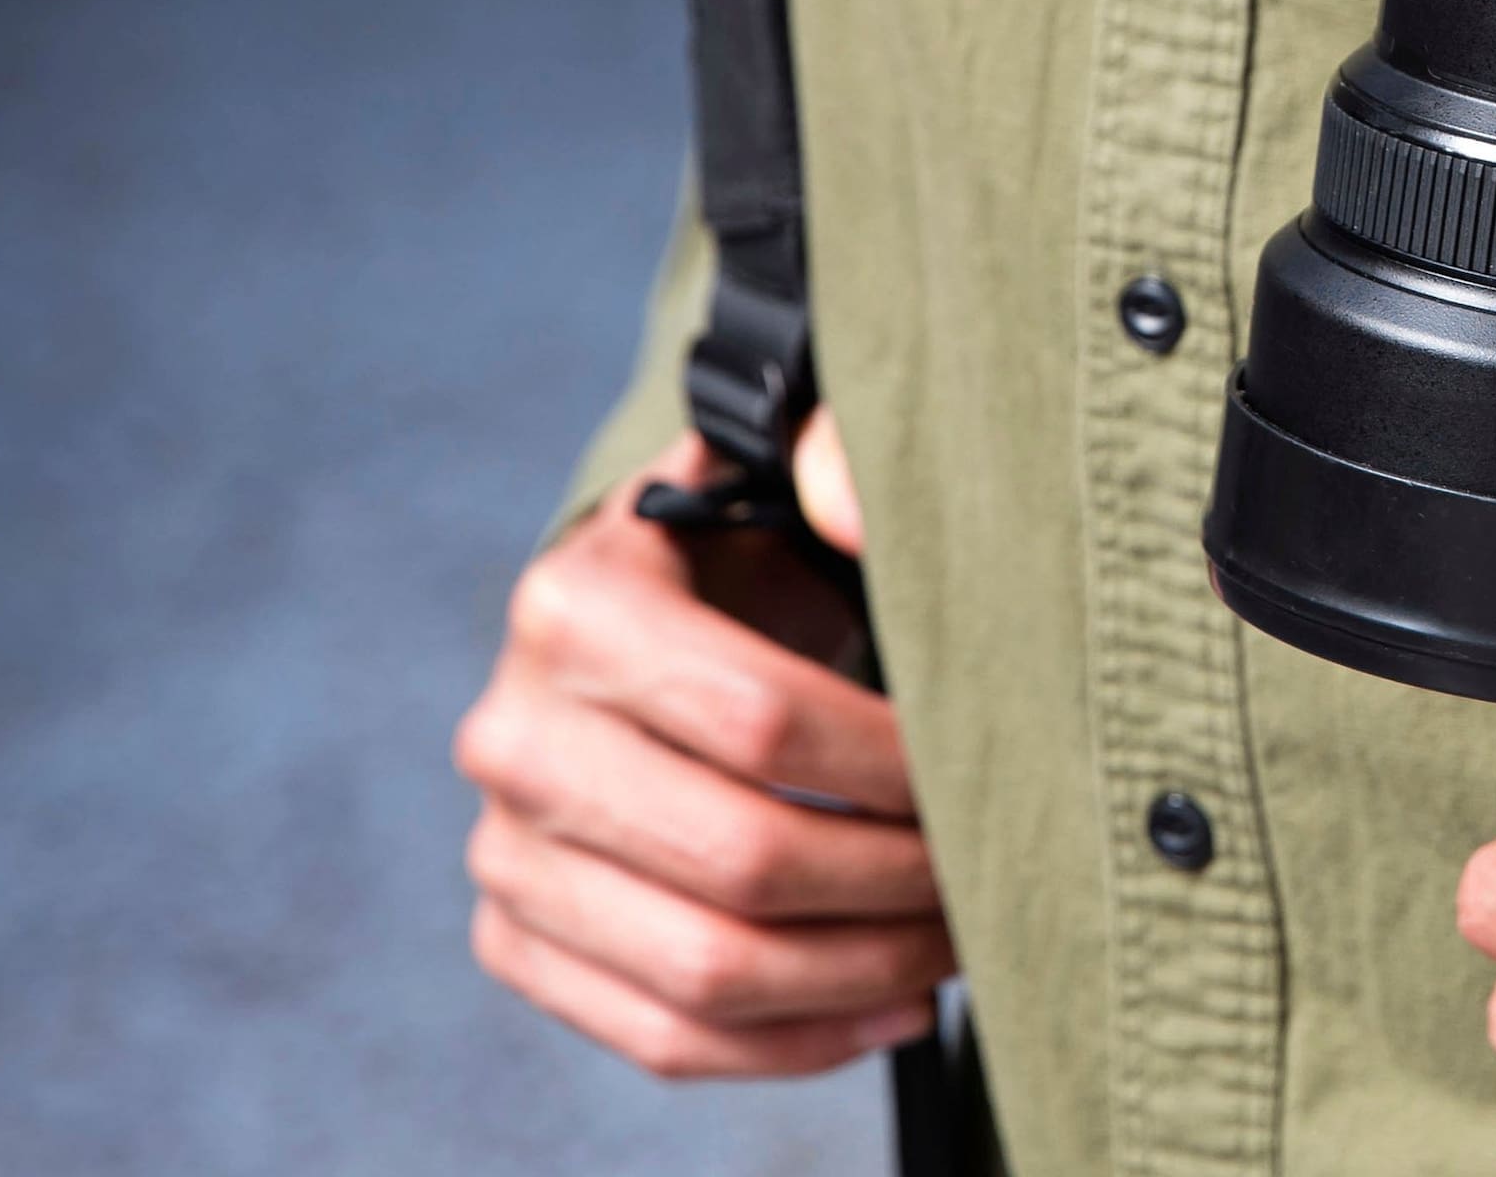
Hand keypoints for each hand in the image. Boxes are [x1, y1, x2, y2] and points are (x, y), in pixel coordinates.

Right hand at [456, 416, 952, 1077]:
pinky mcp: (517, 940)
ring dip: (864, 974)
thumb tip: (856, 506)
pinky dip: (796, 1043)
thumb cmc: (742, 556)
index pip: (764, 718)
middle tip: (990, 874)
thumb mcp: (779, 477)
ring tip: (956, 944)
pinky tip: (891, 1005)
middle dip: (898, 884)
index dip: (897, 765)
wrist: (642, 624)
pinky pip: (664, 1036)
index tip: (985, 770)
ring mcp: (505, 852)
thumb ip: (836, 453)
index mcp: (573, 606)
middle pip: (742, 859)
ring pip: (707, 970)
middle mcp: (514, 736)